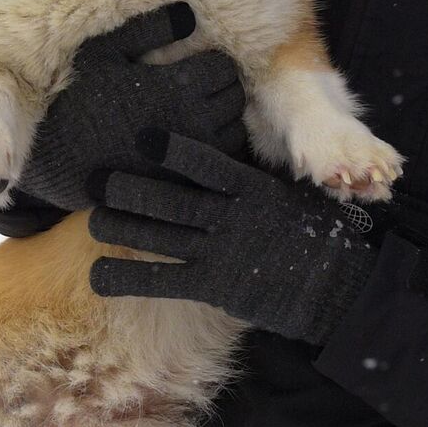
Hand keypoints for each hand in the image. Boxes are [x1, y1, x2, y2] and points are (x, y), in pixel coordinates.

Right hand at [17, 3, 247, 211]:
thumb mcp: (104, 52)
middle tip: (197, 87)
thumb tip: (188, 12)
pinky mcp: (184, 182)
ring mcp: (190, 157)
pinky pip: (219, 163)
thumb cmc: (79, 98)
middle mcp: (193, 123)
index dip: (211, 63)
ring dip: (222, 121)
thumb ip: (149, 29)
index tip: (194, 65)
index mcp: (178, 87)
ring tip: (196, 114)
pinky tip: (191, 141)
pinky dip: (214, 150)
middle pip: (234, 99)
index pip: (224, 69)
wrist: (59, 157)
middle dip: (221, 89)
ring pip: (233, 132)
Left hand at [89, 131, 379, 345]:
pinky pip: (164, 281)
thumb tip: (245, 141)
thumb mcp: (297, 195)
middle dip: (132, 189)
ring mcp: (221, 253)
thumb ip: (268, 173)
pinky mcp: (214, 286)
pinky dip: (129, 279)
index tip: (145, 138)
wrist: (335, 288)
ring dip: (123, 227)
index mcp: (253, 189)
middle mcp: (231, 217)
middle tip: (96, 179)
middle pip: (172, 199)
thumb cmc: (317, 234)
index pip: (208, 164)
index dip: (175, 151)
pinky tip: (98, 277)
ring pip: (162, 236)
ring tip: (92, 219)